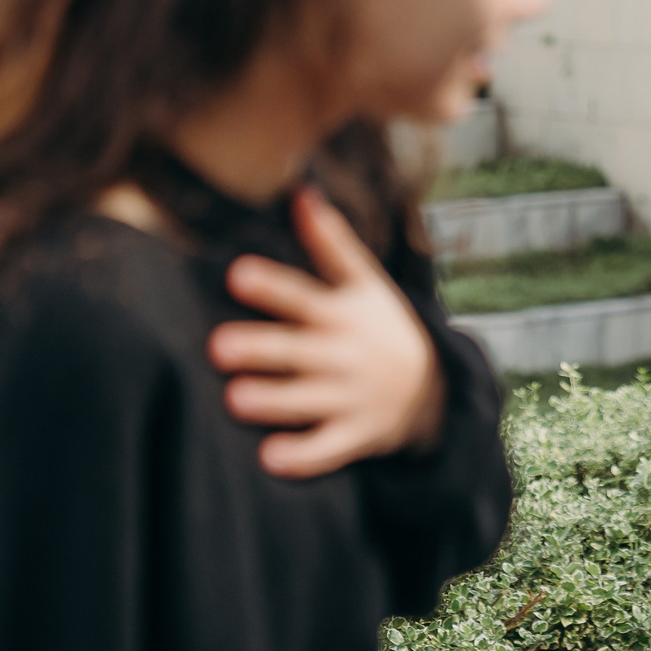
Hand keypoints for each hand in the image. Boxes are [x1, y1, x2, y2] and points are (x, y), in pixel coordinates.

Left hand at [207, 186, 445, 478]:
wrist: (432, 387)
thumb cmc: (380, 326)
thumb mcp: (365, 282)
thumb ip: (331, 242)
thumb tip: (300, 191)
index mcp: (342, 313)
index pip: (303, 296)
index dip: (272, 286)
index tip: (237, 274)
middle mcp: (345, 354)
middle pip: (298, 351)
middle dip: (261, 348)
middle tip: (218, 345)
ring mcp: (352, 398)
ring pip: (308, 401)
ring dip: (274, 401)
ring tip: (234, 399)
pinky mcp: (356, 436)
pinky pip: (330, 450)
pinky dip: (303, 457)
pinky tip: (270, 459)